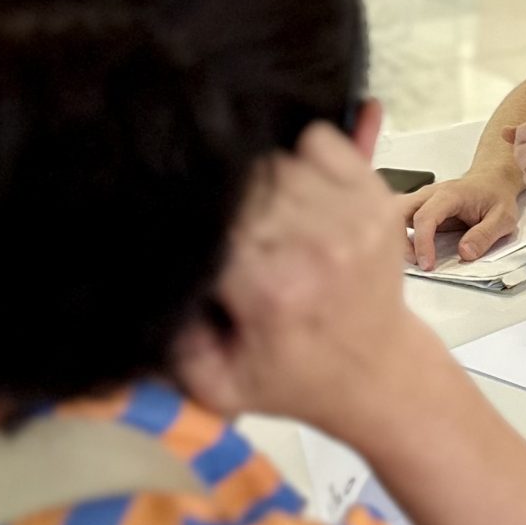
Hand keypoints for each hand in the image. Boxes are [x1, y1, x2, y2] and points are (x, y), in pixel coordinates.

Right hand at [176, 123, 448, 435]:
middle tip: (229, 232)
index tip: (190, 235)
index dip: (193, 220)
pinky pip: (323, 140)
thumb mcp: (217, 384)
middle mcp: (318, 247)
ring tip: (261, 217)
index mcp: (273, 290)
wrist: (376, 372)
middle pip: (244, 181)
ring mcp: (354, 217)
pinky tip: (295, 194)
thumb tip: (148, 280)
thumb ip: (175, 342)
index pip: (213, 219)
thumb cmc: (293, 376)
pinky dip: (302, 155)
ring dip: (262, 178)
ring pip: (279, 158)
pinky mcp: (376, 198)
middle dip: (226, 200)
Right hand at [398, 169, 522, 267]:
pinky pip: (401, 219)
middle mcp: (430, 194)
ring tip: (413, 259)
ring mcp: (422, 200)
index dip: (422, 243)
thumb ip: (484, 235)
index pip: (425, 217)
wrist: (492, 180)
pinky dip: (400, 236)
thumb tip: (465, 254)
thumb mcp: (503, 218)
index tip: (428, 264)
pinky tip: (412, 252)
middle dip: (399, 239)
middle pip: (399, 211)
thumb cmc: (496, 196)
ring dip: (397, 237)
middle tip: (415, 263)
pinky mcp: (420, 208)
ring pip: (395, 214)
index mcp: (450, 195)